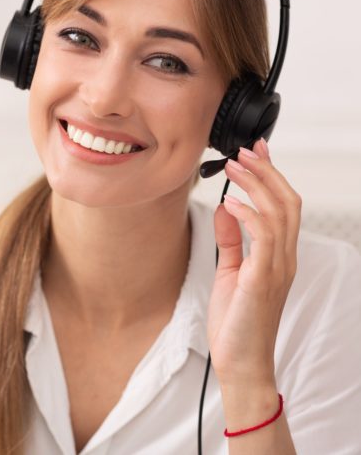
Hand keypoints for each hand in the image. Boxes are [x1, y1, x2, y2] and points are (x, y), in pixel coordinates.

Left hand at [206, 138, 301, 389]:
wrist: (240, 362)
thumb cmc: (237, 321)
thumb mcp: (231, 271)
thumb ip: (231, 240)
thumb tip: (226, 209)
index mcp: (278, 255)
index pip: (283, 205)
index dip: (272, 175)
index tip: (256, 151)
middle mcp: (283, 258)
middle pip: (287, 201)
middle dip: (266, 171)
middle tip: (244, 150)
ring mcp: (276, 268)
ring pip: (279, 212)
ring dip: (256, 184)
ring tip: (234, 166)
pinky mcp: (262, 278)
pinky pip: (263, 236)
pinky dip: (248, 214)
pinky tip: (231, 202)